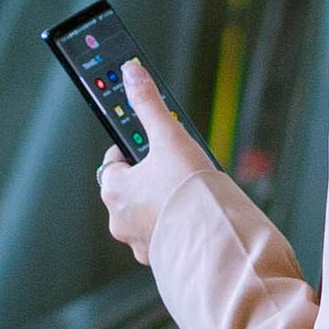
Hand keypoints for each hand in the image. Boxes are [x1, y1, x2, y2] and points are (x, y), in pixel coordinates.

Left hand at [92, 57, 185, 255]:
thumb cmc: (188, 190)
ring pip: (145, 213)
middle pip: (130, 188)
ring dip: (160, 203)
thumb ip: (148, 104)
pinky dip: (173, 225)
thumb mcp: (169, 137)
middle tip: (174, 166)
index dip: (132, 150)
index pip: (114, 162)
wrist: (215, 239)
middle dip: (149, 177)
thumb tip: (130, 71)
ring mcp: (137, 241)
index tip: (150, 144)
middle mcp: (118, 218)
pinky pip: (161, 235)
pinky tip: (192, 216)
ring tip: (187, 192)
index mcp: (114, 189)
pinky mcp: (159, 256)